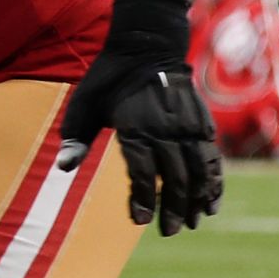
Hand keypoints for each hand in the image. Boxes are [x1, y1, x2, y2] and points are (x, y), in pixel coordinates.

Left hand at [57, 0, 223, 234]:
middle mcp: (165, 128)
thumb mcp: (83, 105)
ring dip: (197, 200)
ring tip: (192, 223)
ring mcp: (187, 125)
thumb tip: (64, 168)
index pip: (142, 172)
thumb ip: (75, 138)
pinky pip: (212, 157)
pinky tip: (212, 203)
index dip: (143, 199)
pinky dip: (215, 181)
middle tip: (167, 231)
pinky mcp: (202, 123)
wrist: (147, 46)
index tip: (141, 222)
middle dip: (172, 208)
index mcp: (135, 126)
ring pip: (199, 170)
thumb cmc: (107, 80)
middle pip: (175, 177)